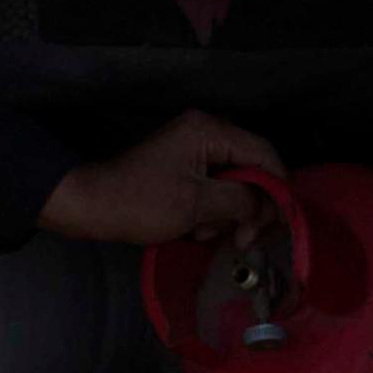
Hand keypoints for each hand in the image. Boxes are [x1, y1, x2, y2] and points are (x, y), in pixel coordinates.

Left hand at [37, 110, 286, 245]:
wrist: (92, 207)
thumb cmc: (141, 203)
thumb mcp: (197, 204)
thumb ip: (241, 200)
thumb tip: (268, 206)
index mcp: (209, 131)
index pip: (264, 154)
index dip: (278, 189)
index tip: (280, 223)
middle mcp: (206, 132)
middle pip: (252, 170)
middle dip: (250, 208)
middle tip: (243, 241)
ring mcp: (194, 149)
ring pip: (235, 184)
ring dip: (227, 215)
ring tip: (204, 234)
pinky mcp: (185, 167)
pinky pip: (214, 189)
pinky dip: (211, 213)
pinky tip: (194, 230)